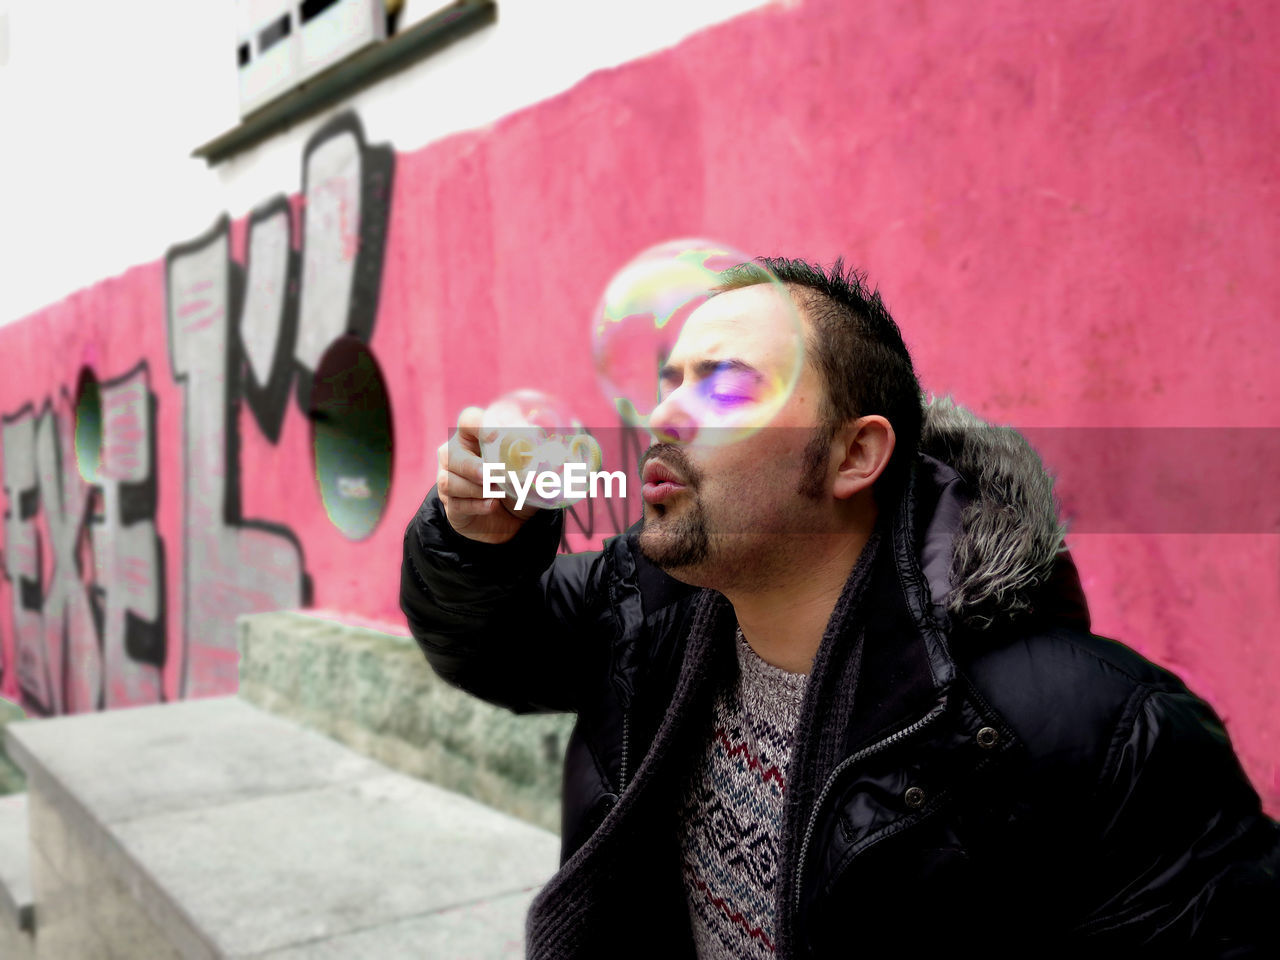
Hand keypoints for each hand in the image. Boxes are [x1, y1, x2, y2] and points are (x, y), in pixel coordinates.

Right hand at [437, 406, 540, 543]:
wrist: (512, 520)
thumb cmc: (518, 485)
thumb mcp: (532, 471)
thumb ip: (540, 461)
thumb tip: (563, 459)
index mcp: (475, 436)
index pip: (469, 420)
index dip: (478, 425)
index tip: (494, 436)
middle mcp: (456, 454)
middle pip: (451, 453)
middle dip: (472, 466)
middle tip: (490, 475)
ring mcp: (448, 479)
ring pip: (449, 481)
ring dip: (476, 489)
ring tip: (498, 494)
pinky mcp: (450, 505)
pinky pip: (456, 503)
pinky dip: (477, 506)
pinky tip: (492, 506)